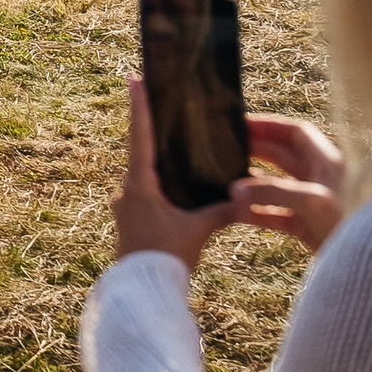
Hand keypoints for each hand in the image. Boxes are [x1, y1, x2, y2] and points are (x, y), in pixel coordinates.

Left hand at [113, 78, 237, 266]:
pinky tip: (175, 184)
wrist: (143, 292)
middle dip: (151, 131)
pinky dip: (158, 182)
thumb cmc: (168, 258)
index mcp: (140, 186)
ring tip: (175, 143)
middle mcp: (127, 191)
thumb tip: (246, 197)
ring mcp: (125, 206)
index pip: (140, 137)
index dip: (140, 107)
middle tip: (160, 102)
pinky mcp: (130, 220)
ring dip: (157, 160)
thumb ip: (221, 210)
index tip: (133, 79)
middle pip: (140, 152)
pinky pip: (144, 192)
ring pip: (143, 174)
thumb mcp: (198, 230)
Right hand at [231, 114, 347, 251]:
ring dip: (253, 183)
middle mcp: (320, 179)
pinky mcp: (306, 225)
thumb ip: (270, 192)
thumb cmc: (347, 225)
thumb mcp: (310, 202)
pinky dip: (256, 212)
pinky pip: (275, 213)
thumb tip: (234, 189)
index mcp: (327, 162)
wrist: (369, 264)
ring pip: (276, 184)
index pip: (296, 132)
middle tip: (227, 149)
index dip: (269, 125)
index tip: (241, 125)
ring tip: (227, 180)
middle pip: (282, 155)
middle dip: (255, 150)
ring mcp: (312, 202)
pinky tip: (238, 214)